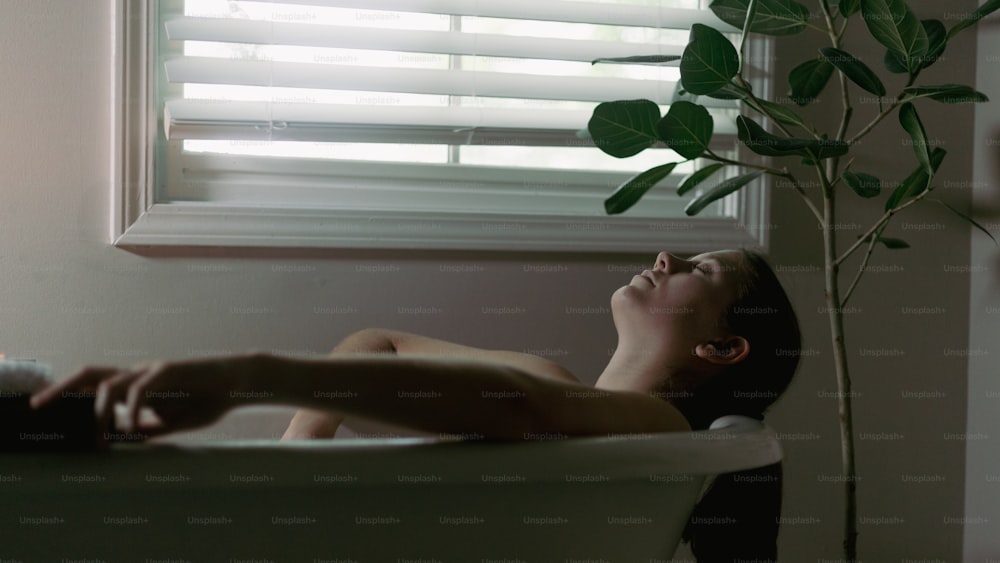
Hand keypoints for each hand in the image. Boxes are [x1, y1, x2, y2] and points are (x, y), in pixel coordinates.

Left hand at [29, 356, 248, 440]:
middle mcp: (138, 374)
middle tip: (41, 405)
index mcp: (137, 386)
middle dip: (63, 388)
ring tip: (101, 436)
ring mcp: (152, 370)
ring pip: (110, 384)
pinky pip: (141, 388)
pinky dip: (132, 409)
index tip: (45, 410)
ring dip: (99, 411)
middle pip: (91, 374)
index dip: (69, 394)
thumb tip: (121, 441)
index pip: (95, 385)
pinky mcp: (169, 370)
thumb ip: (147, 429)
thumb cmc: (207, 400)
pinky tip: (133, 427)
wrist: (238, 384)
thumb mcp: (171, 422)